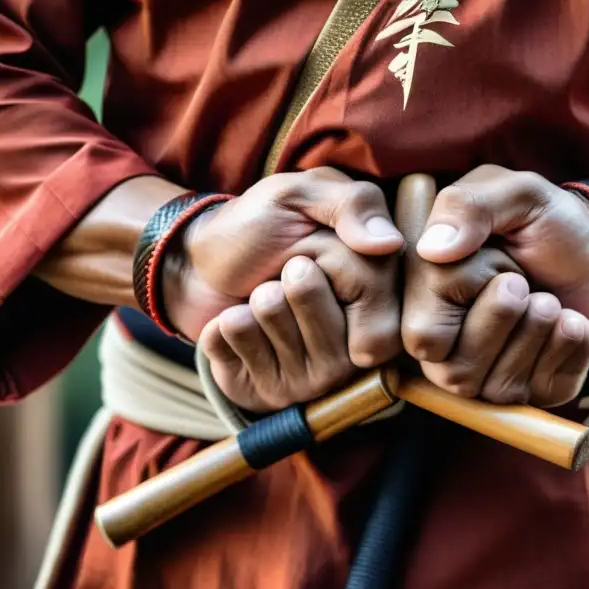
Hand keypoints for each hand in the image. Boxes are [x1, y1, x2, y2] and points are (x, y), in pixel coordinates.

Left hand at [162, 168, 403, 409]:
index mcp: (375, 310)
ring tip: (256, 294)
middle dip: (286, 286)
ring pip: (272, 327)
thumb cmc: (262, 227)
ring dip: (253, 300)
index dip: (330, 289)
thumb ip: (354, 205)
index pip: (377, 330)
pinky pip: (230, 349)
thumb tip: (388, 244)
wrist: (200, 260)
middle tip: (282, 275)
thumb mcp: (305, 195)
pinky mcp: (259, 393)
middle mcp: (348, 358)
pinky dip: (220, 325)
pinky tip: (232, 317)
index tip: (306, 263)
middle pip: (320, 329)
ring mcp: (304, 382)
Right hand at [399, 176, 588, 407]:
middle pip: (458, 373)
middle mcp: (451, 345)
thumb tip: (432, 249)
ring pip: (500, 388)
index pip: (422, 339)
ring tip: (551, 299)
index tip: (499, 272)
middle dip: (506, 321)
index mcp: (428, 298)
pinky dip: (571, 350)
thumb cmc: (551, 221)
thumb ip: (467, 206)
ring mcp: (491, 374)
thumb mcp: (515, 194)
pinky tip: (572, 321)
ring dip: (540, 332)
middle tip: (527, 283)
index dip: (464, 310)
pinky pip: (544, 392)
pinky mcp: (533, 392)